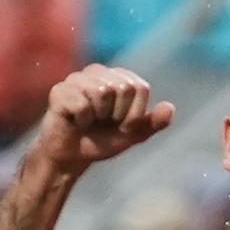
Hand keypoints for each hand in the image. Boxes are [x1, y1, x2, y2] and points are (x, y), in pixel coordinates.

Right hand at [30, 65, 177, 177]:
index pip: (141, 88)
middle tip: (103, 122)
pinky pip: (82, 104)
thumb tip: (170, 108)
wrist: (71, 157)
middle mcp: (97, 72)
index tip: (121, 124)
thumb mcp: (133, 134)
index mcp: (118, 77)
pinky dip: (81, 120)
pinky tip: (74, 121)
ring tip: (88, 121)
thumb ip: (153, 123)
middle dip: (118, 114)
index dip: (135, 114)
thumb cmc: (102, 140)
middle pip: (124, 88)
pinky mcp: (59, 91)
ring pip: (103, 92)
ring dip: (98, 117)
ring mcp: (76, 79)